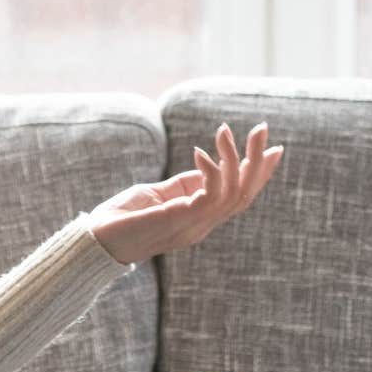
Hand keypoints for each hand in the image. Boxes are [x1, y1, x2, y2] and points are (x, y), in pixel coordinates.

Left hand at [88, 122, 284, 264]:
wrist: (96, 242)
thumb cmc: (123, 218)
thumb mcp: (160, 195)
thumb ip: (185, 185)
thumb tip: (207, 163)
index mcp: (202, 219)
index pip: (241, 197)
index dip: (260, 173)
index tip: (275, 148)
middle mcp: (203, 225)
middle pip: (245, 195)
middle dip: (258, 161)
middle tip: (262, 128)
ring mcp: (193, 226)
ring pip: (233, 194)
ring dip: (234, 159)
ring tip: (225, 130)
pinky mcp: (179, 221)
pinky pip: (209, 197)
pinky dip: (211, 172)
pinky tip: (200, 152)